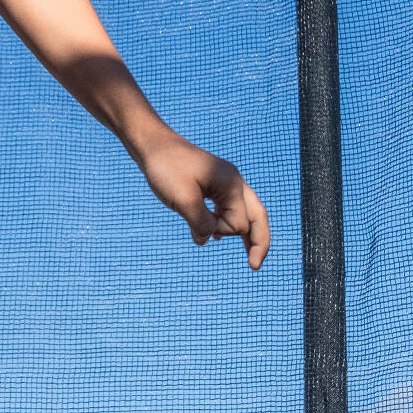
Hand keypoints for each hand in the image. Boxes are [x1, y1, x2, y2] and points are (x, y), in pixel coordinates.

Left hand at [139, 132, 271, 269]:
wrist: (153, 146)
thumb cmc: (166, 168)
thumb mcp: (183, 200)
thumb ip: (201, 223)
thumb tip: (207, 239)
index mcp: (231, 185)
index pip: (238, 222)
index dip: (221, 231)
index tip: (199, 226)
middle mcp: (234, 182)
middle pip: (256, 216)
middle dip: (259, 241)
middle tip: (255, 267)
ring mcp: (224, 182)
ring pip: (244, 212)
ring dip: (244, 234)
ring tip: (250, 257)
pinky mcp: (212, 184)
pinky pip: (228, 207)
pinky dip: (226, 222)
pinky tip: (216, 235)